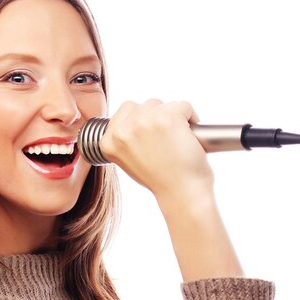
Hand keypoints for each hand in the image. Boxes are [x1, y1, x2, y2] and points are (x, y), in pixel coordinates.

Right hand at [100, 98, 242, 280]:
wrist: (182, 195)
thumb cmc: (161, 181)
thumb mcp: (129, 162)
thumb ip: (126, 140)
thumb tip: (136, 120)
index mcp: (108, 142)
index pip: (125, 110)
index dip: (142, 120)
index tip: (152, 136)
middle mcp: (123, 130)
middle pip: (144, 105)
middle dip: (158, 117)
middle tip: (168, 140)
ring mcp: (145, 122)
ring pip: (163, 104)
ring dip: (174, 117)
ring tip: (178, 140)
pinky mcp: (169, 117)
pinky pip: (183, 105)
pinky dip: (191, 117)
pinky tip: (190, 136)